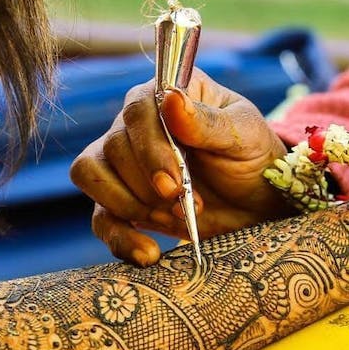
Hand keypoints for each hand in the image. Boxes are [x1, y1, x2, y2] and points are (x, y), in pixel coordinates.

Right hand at [70, 68, 292, 264]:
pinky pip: (100, 216)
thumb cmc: (252, 157)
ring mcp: (123, 163)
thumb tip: (171, 99)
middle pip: (113, 146)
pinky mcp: (120, 200)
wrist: (257, 202)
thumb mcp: (243, 136)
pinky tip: (148, 254)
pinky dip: (119, 238)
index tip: (173, 184)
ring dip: (130, 204)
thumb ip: (208, 121)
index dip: (149, 149)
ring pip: (91, 175)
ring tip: (174, 219)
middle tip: (187, 203)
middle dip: (148, 184)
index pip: (137, 111)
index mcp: (167, 95)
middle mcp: (136, 124)